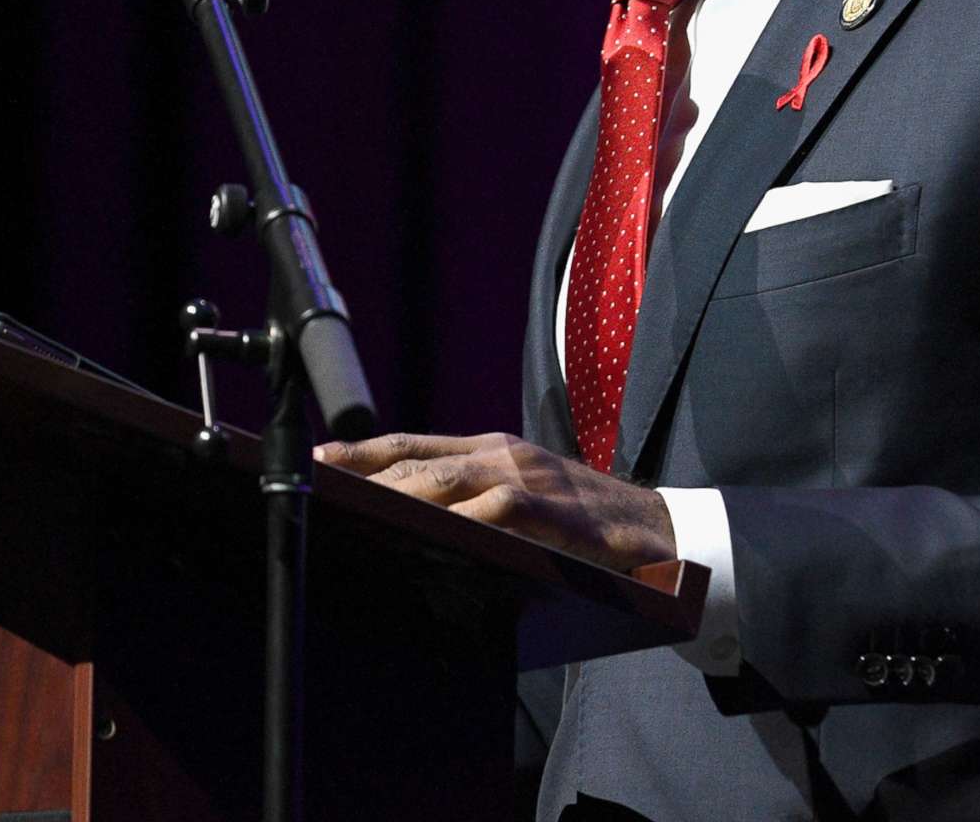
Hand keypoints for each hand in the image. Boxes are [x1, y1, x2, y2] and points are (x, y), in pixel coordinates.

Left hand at [314, 431, 676, 571]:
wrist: (662, 530)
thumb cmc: (586, 523)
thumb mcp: (525, 496)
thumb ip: (475, 499)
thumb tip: (412, 521)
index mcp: (495, 449)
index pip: (414, 444)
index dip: (363, 451)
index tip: (317, 459)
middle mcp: (506, 454)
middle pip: (420, 465)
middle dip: (365, 479)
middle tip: (319, 493)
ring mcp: (531, 479)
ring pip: (449, 484)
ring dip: (398, 499)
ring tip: (356, 514)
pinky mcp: (555, 512)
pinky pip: (499, 513)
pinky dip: (462, 523)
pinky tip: (430, 536)